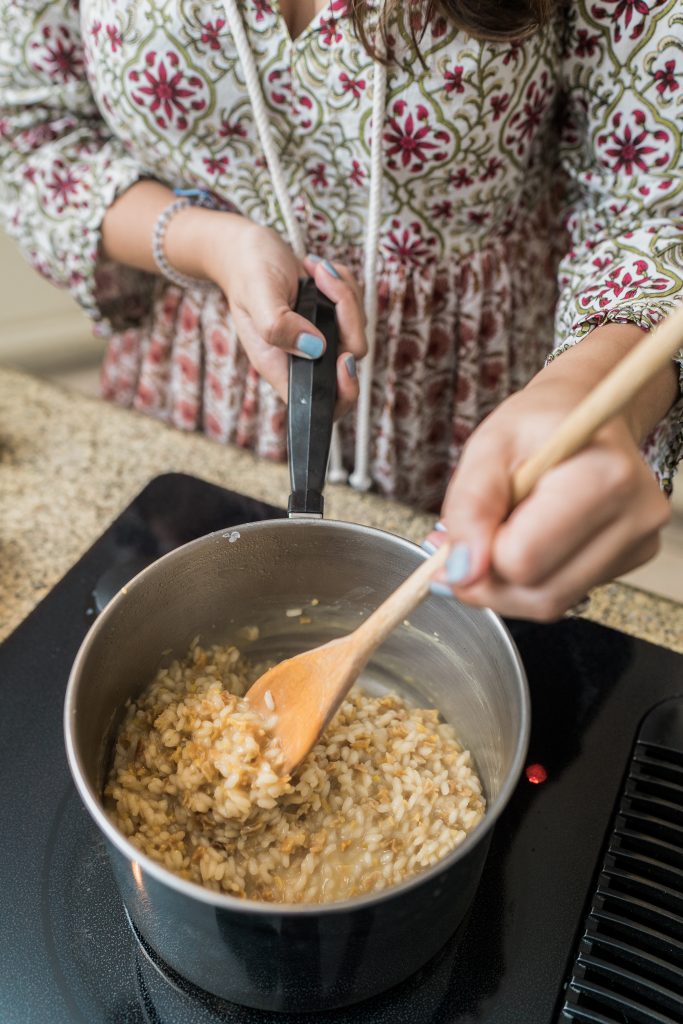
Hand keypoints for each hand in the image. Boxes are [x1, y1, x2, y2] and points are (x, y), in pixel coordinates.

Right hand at [206, 217, 365, 416]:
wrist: (246, 249)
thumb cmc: (246, 271)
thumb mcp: (257, 294)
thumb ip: (279, 326)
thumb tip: (316, 348)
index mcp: (280, 365)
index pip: (319, 403)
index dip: (342, 391)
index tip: (344, 359)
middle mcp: (303, 357)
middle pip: (351, 360)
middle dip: (350, 320)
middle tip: (327, 285)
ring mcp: (321, 339)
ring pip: (357, 330)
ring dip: (344, 294)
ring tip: (315, 271)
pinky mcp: (332, 319)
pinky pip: (355, 308)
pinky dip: (344, 284)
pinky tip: (318, 271)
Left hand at [427, 376, 670, 620]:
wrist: (583, 412)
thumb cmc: (538, 423)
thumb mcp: (488, 446)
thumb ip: (469, 507)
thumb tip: (462, 570)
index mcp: (604, 477)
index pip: (524, 558)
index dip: (479, 553)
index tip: (466, 528)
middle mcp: (635, 517)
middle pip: (539, 594)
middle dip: (488, 578)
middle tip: (466, 542)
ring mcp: (638, 543)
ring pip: (550, 603)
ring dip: (506, 584)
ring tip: (497, 533)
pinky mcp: (632, 560)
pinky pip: (565, 595)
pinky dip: (531, 580)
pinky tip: (527, 539)